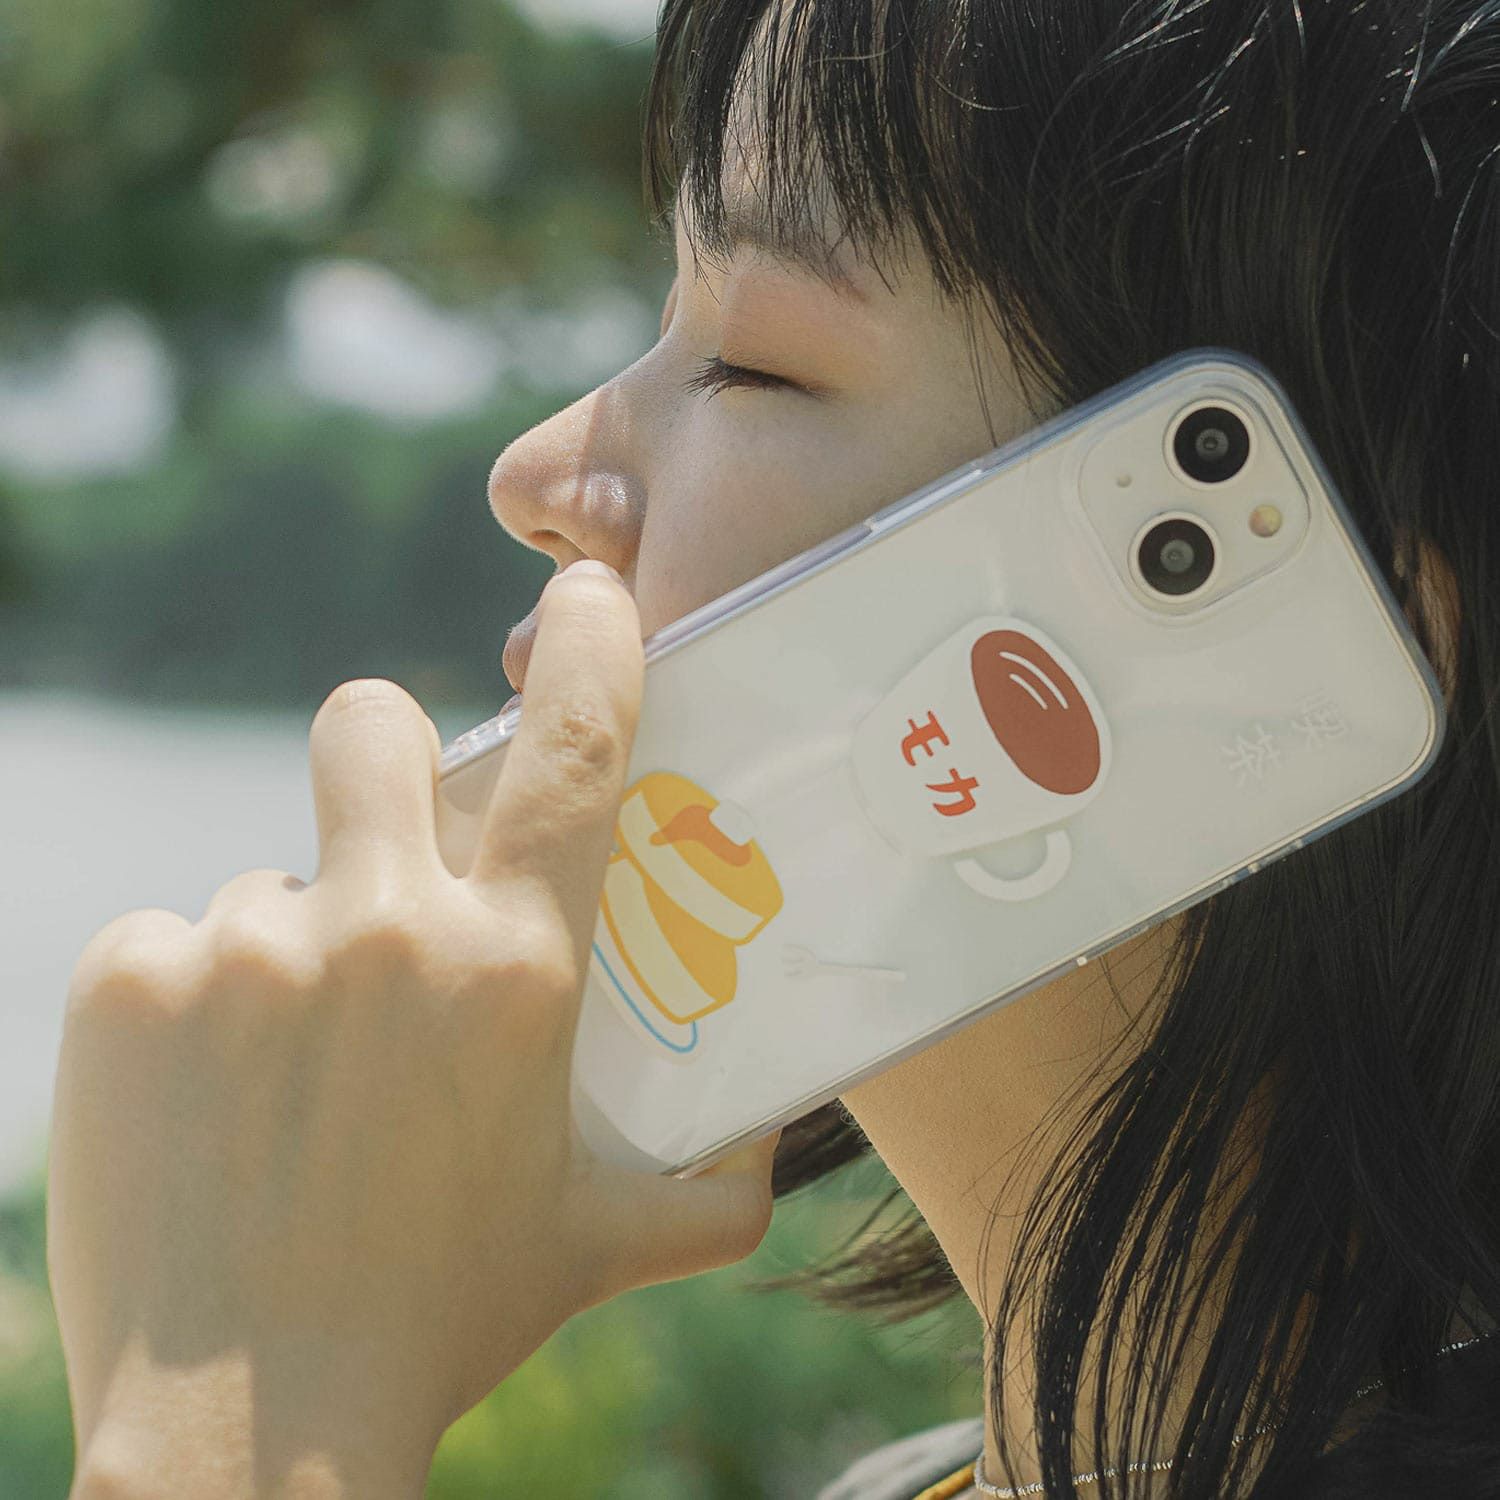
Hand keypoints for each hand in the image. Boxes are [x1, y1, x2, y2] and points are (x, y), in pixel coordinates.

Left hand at [46, 559, 781, 1487]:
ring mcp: (245, 947)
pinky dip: (190, 1005)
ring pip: (273, 873)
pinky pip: (170, 942)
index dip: (593, 642)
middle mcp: (384, 929)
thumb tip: (777, 1160)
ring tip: (292, 1068)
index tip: (587, 592)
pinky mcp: (127, 983)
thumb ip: (710, 1194)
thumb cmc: (445, 1319)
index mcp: (513, 967)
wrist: (247, 1441)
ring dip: (293, 942)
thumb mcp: (597, 1244)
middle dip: (386, 756)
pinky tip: (206, 1104)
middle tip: (387, 846)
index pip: (576, 749)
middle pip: (373, 722)